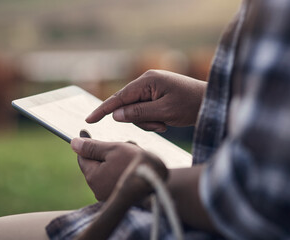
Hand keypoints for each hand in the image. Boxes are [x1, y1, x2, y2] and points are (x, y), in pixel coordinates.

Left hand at [71, 137, 146, 200]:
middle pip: (96, 164)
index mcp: (94, 177)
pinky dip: (123, 168)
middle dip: (107, 151)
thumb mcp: (113, 149)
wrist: (161, 183)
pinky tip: (135, 161)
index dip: (84, 143)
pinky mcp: (121, 197)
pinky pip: (116, 178)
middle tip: (123, 144)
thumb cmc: (137, 163)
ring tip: (134, 151)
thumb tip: (73, 143)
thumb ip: (92, 147)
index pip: (82, 158)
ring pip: (108, 170)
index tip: (85, 131)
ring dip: (117, 159)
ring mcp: (110, 195)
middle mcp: (98, 190)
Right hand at [86, 70, 206, 130]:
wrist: (211, 102)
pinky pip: (145, 111)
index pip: (119, 97)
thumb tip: (116, 115)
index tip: (89, 120)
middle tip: (159, 125)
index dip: (103, 110)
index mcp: (147, 81)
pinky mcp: (156, 95)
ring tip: (165, 123)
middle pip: (128, 106)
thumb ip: (138, 113)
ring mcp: (151, 88)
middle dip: (140, 120)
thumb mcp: (164, 112)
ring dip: (148, 121)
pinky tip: (167, 121)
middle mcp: (147, 82)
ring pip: (136, 111)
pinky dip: (153, 120)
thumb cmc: (191, 105)